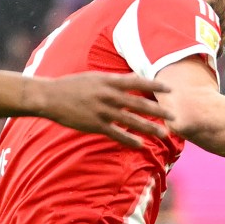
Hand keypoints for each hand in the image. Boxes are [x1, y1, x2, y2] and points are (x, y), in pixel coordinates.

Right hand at [27, 71, 170, 147]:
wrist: (50, 96)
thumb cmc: (72, 86)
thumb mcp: (95, 78)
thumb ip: (114, 81)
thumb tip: (132, 80)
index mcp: (109, 81)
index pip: (138, 82)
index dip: (155, 85)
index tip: (170, 89)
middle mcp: (108, 95)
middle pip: (139, 103)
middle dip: (158, 110)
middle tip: (174, 115)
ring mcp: (102, 111)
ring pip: (131, 120)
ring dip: (149, 128)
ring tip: (164, 133)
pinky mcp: (95, 125)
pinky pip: (116, 134)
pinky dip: (130, 140)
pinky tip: (141, 145)